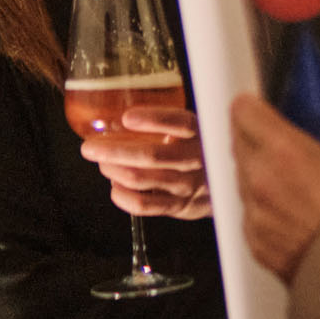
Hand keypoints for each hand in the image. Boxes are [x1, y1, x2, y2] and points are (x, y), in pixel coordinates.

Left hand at [80, 106, 211, 218]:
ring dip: (113, 169)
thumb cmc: (200, 150)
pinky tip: (115, 186)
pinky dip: (122, 195)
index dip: (153, 119)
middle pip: (152, 155)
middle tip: (90, 146)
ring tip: (102, 162)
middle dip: (114, 150)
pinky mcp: (180, 206)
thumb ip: (170, 122)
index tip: (126, 117)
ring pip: (142, 179)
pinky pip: (143, 204)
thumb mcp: (196, 130)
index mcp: (201, 133)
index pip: (181, 123)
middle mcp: (196, 159)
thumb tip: (119, 112)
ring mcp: (188, 185)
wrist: (229, 185)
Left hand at [232, 82, 319, 282]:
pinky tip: (295, 210)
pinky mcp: (254, 243)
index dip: (254, 105)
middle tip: (286, 142)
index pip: (242, 111)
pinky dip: (265, 207)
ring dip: (260, 172)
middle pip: (238, 142)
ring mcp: (254, 216)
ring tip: (295, 179)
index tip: (268, 109)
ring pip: (242, 178)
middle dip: (258, 137)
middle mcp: (260, 182)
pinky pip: (250, 213)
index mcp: (285, 153)